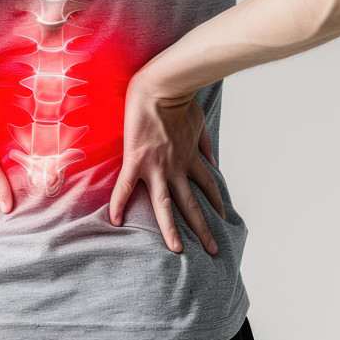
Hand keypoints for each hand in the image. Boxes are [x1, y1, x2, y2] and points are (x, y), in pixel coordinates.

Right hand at [109, 78, 226, 254]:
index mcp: (191, 158)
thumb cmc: (180, 101)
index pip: (208, 185)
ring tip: (176, 250)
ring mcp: (157, 167)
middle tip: (213, 250)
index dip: (217, 201)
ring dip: (171, 229)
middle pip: (192, 204)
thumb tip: (214, 159)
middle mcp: (176, 168)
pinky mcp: (136, 160)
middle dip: (203, 229)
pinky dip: (120, 203)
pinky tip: (116, 221)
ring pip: (165, 205)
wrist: (162, 89)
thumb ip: (205, 143)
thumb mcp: (200, 123)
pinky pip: (126, 186)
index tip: (223, 217)